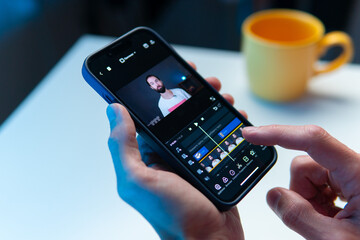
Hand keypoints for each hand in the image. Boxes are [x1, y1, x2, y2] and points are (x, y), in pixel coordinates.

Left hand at [106, 62, 244, 239]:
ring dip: (208, 104)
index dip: (160, 91)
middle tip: (204, 81)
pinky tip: (231, 116)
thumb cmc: (173, 216)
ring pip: (198, 123)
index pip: (150, 114)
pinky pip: (214, 137)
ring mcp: (190, 159)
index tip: (172, 73)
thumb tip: (113, 110)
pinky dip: (222, 123)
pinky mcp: (209, 164)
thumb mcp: (138, 180)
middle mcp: (167, 154)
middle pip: (178, 115)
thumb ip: (123, 146)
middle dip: (191, 94)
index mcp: (147, 154)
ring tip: (220, 95)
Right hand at [242, 125, 359, 239]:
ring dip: (309, 201)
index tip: (252, 134)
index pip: (313, 140)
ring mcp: (352, 177)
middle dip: (301, 192)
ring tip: (328, 223)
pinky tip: (332, 219)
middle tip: (316, 219)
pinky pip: (318, 186)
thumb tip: (273, 194)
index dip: (278, 134)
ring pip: (309, 176)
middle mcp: (356, 169)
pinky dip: (316, 203)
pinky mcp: (350, 185)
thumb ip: (299, 217)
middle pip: (306, 164)